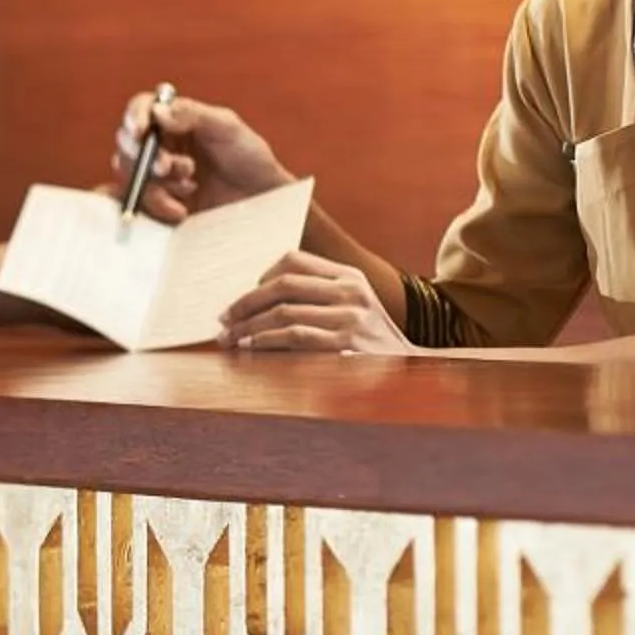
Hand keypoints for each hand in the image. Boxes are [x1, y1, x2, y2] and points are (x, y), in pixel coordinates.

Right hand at [111, 89, 293, 223]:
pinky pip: (140, 203)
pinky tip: (181, 211)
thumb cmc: (251, 158)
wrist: (265, 203)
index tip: (139, 132)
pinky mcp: (160, 203)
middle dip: (142, 156)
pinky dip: (156, 206)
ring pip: (131, 175)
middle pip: (127, 143)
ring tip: (190, 187)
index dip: (134, 117)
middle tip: (167, 167)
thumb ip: (193, 114)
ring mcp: (159, 176)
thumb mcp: (228, 128)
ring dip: (156, 184)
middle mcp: (162, 144)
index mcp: (176, 119)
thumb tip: (157, 111)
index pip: (142, 108)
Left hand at [218, 250, 412, 354]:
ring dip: (248, 326)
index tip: (243, 298)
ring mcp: (349, 317)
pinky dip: (266, 340)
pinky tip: (250, 347)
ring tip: (230, 338)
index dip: (261, 277)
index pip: (294, 260)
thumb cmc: (370, 343)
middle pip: (283, 284)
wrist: (410, 373)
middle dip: (245, 302)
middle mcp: (350, 291)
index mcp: (349, 276)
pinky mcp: (345, 344)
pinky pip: (294, 335)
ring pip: (283, 311)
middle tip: (224, 319)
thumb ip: (318, 296)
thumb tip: (260, 297)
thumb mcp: (353, 307)